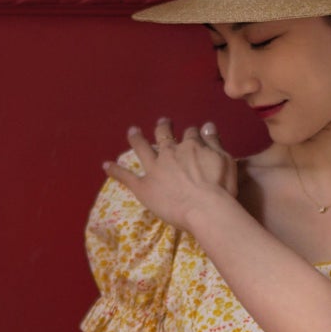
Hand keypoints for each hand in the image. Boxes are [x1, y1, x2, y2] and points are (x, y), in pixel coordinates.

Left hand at [103, 117, 236, 228]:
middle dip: (162, 128)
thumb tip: (207, 125)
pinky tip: (105, 165)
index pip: (190, 134)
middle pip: (163, 135)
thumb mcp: (224, 160)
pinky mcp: (143, 187)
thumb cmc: (220, 188)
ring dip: (136, 139)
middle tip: (162, 123)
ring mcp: (154, 169)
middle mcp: (169, 153)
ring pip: (142, 149)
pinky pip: (126, 177)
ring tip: (132, 132)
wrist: (205, 208)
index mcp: (190, 146)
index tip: (193, 134)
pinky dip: (115, 170)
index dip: (191, 134)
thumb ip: (214, 142)